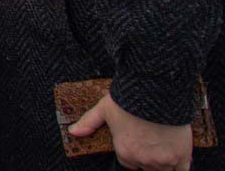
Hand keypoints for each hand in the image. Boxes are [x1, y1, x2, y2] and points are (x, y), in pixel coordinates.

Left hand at [69, 90, 191, 170]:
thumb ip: (89, 122)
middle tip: (151, 144)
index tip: (138, 144)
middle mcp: (143, 160)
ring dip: (163, 163)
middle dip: (148, 159)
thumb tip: (72, 132)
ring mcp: (163, 160)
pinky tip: (176, 157)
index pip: (129, 164)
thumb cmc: (129, 99)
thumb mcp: (104, 108)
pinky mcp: (181, 156)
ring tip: (162, 147)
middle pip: (146, 169)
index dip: (133, 153)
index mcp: (124, 152)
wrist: (156, 91)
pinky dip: (179, 167)